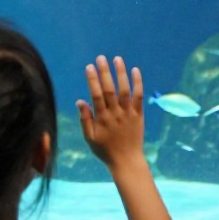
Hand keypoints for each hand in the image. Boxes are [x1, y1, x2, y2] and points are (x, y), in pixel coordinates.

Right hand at [78, 56, 146, 172]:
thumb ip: (85, 120)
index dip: (92, 80)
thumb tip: (80, 101)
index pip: (96, 95)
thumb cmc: (106, 151)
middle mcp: (115, 114)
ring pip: (125, 90)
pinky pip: (139, 97)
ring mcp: (128, 114)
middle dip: (105, 72)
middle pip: (110, 89)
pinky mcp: (139, 115)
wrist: (127, 161)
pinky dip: (138, 83)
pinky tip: (135, 70)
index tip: (89, 67)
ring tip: (117, 59)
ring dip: (121, 74)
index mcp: (102, 119)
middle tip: (101, 58)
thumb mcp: (90, 138)